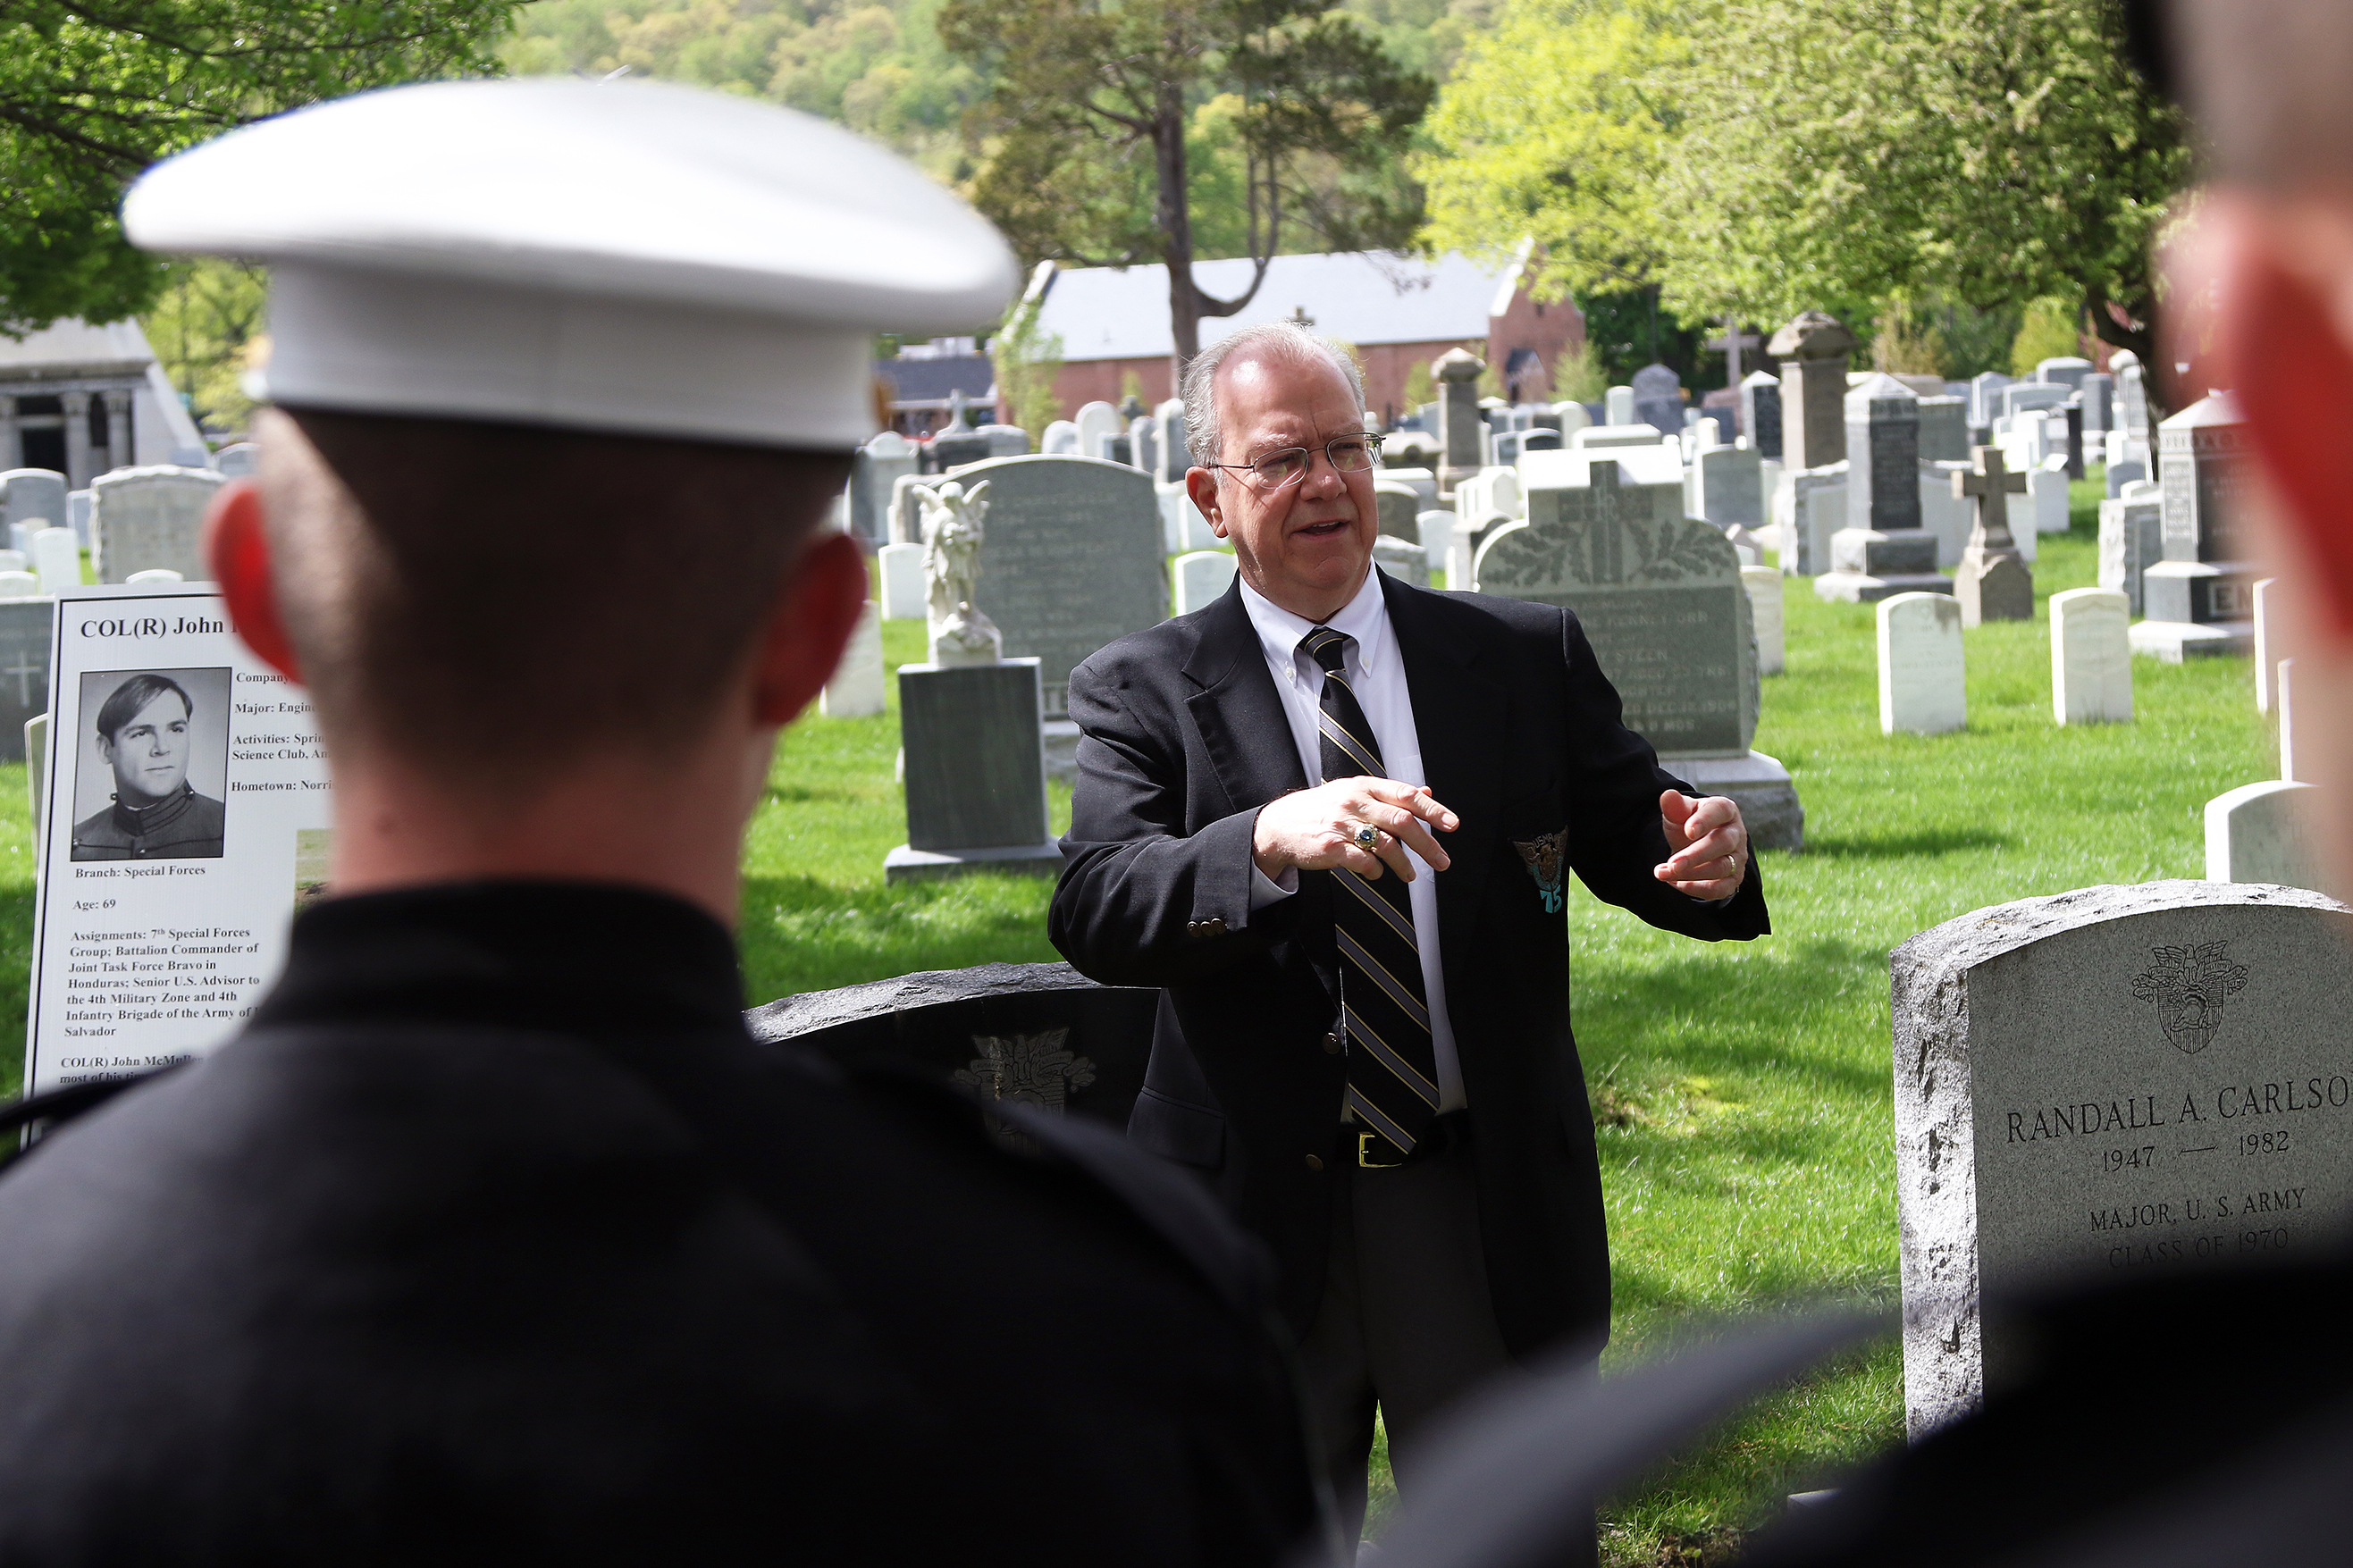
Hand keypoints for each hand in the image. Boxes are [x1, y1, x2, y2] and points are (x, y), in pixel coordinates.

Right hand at [1254, 777, 1457, 883]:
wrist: (1281, 824)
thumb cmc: (1324, 809)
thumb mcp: (1356, 793)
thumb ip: (1391, 795)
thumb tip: (1427, 793)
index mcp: (1365, 786)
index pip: (1406, 794)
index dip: (1432, 810)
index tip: (1452, 825)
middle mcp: (1355, 802)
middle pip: (1402, 821)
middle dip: (1427, 844)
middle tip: (1442, 862)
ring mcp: (1342, 825)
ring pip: (1385, 844)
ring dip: (1403, 864)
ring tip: (1410, 875)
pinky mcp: (1331, 847)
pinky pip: (1363, 862)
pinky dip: (1376, 871)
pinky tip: (1377, 873)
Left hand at [1656, 790, 1747, 899]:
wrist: (1695, 844)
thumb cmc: (1689, 823)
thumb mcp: (1680, 812)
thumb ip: (1675, 806)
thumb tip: (1668, 795)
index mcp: (1725, 810)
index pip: (1719, 811)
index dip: (1705, 821)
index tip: (1688, 831)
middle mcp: (1736, 833)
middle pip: (1722, 843)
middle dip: (1695, 856)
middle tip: (1671, 864)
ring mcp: (1738, 858)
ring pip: (1721, 868)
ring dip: (1691, 874)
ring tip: (1663, 873)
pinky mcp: (1734, 879)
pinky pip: (1721, 889)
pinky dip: (1697, 889)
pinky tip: (1675, 884)